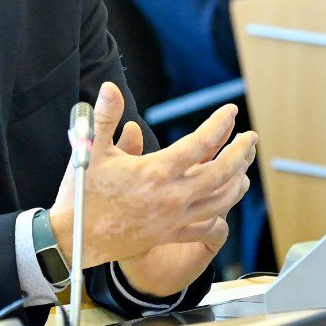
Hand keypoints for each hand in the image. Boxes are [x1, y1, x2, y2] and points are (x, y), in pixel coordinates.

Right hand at [48, 81, 255, 276]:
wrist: (74, 238)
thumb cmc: (83, 193)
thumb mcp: (91, 149)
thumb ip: (106, 117)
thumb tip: (110, 88)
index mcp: (156, 171)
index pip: (201, 143)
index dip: (220, 124)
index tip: (230, 112)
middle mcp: (172, 196)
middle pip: (222, 173)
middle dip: (241, 153)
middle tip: (250, 138)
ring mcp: (174, 219)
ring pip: (221, 201)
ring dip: (237, 182)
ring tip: (244, 169)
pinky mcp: (170, 236)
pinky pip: (206, 228)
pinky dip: (220, 215)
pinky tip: (223, 206)